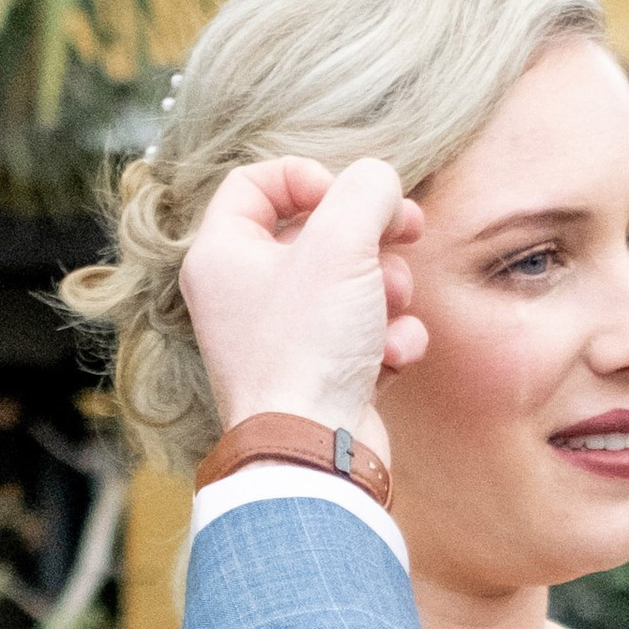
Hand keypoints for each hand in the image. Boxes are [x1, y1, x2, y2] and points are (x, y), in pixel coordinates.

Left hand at [176, 154, 428, 462]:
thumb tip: (381, 183)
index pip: (254, 183)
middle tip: (406, 227)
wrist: (314, 454)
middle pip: (316, 233)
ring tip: (393, 305)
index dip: (307, 175)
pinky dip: (389, 340)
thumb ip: (366, 190)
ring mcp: (284, 339)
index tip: (345, 192)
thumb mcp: (341, 243)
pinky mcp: (323, 377)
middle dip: (370, 233)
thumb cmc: (307, 347)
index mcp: (222, 255)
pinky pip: (365, 336)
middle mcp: (244, 296)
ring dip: (388, 288)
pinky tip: (394, 355)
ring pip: (350, 285)